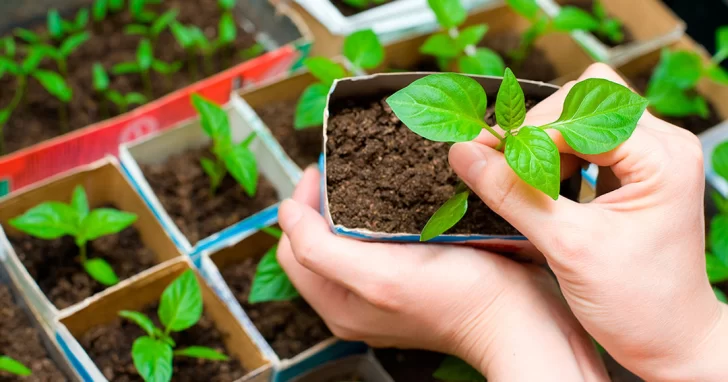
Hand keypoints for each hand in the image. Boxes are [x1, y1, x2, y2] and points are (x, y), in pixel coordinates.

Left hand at [277, 167, 608, 380]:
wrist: (522, 320)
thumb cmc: (460, 299)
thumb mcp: (379, 277)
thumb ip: (319, 250)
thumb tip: (285, 213)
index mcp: (337, 302)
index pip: (293, 245)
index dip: (303, 202)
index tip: (325, 169)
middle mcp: (354, 300)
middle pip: (317, 240)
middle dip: (326, 199)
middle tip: (348, 167)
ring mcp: (383, 291)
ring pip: (348, 238)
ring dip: (353, 203)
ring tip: (372, 176)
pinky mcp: (411, 280)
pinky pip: (380, 241)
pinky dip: (381, 215)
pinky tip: (402, 197)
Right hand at [449, 63, 727, 380]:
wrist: (669, 341)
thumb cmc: (638, 303)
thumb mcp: (567, 247)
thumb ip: (513, 195)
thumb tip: (464, 154)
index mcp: (661, 157)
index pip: (578, 114)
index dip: (524, 130)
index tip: (479, 151)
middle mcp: (662, 145)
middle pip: (583, 100)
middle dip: (535, 130)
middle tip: (498, 163)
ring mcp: (649, 157)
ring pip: (581, 118)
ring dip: (543, 143)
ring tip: (521, 181)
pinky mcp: (633, 173)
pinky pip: (585, 143)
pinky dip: (553, 157)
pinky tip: (541, 187)